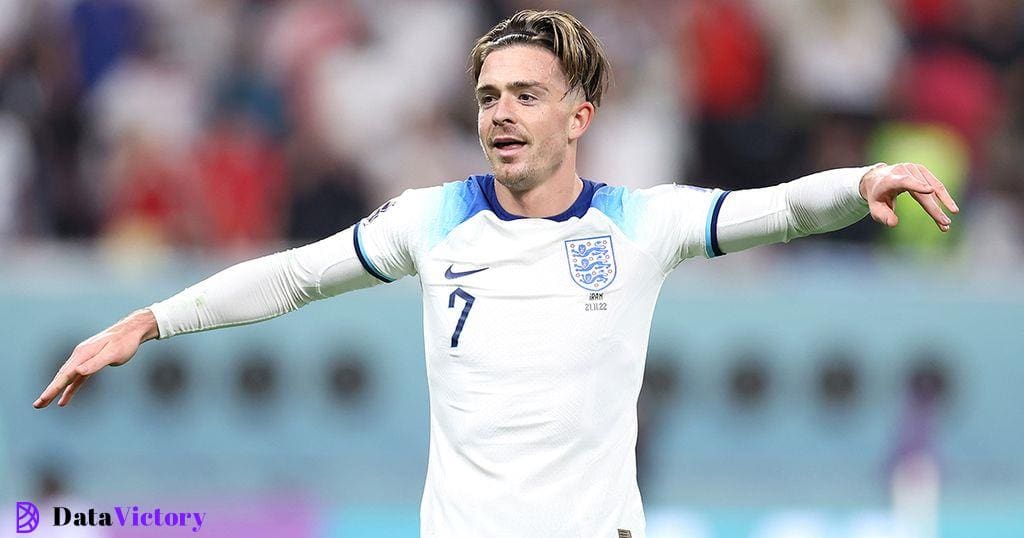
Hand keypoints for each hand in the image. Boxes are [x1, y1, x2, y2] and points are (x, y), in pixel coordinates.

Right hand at [34, 309, 158, 407]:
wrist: (132, 331)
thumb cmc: (124, 342)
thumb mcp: (112, 353)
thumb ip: (96, 363)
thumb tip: (78, 371)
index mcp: (82, 354)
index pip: (65, 375)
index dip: (53, 388)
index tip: (43, 399)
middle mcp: (80, 356)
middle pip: (61, 377)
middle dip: (49, 392)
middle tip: (37, 405)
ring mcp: (84, 359)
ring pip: (67, 378)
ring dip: (56, 391)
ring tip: (44, 404)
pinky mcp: (90, 363)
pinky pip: (77, 378)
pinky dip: (70, 388)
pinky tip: (64, 399)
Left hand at [859, 163, 959, 230]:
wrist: (877, 179)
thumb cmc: (877, 196)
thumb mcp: (875, 208)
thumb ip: (883, 216)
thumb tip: (894, 223)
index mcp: (889, 180)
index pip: (904, 181)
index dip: (917, 185)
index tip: (930, 191)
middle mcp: (903, 171)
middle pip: (922, 191)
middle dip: (935, 209)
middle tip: (945, 223)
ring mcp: (914, 169)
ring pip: (934, 187)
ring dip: (944, 204)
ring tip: (947, 222)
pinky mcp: (922, 170)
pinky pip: (936, 184)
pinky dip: (943, 197)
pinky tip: (950, 208)